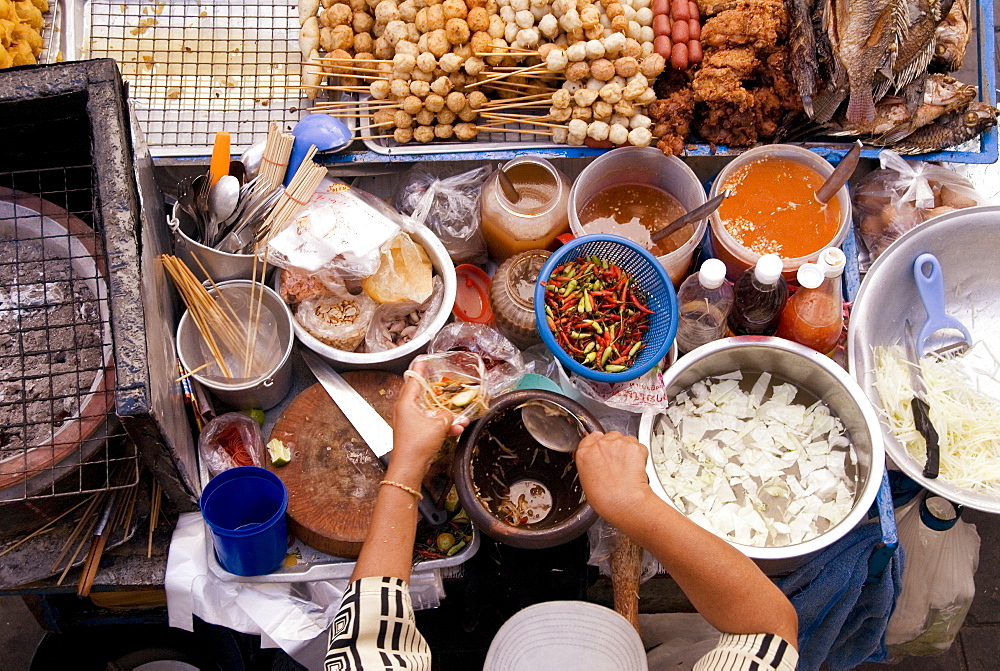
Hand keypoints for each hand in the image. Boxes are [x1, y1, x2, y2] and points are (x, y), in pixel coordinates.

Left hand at [389, 366, 465, 482]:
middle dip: (437, 392)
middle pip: (422, 394)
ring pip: (429, 411)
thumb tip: (451, 415)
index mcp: (406, 403)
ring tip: (460, 419)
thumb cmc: (417, 445)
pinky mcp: (415, 433)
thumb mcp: (438, 425)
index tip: (423, 359)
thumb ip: (447, 415)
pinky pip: (431, 424)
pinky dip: (442, 426)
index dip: (419, 368)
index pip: (413, 379)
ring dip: (445, 415)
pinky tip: (455, 430)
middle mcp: (405, 410)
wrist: (410, 468)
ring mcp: (409, 422)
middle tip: (445, 384)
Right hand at [575, 431, 652, 524]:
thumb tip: (594, 462)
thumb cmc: (606, 499)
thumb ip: (588, 465)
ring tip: (627, 467)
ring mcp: (618, 443)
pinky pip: (638, 446)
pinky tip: (636, 467)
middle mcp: (600, 444)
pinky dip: (639, 454)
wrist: (624, 503)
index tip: (603, 451)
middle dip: (614, 447)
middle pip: (608, 436)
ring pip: (624, 439)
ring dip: (626, 449)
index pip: (591, 437)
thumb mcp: (586, 482)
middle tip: (617, 463)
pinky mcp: (634, 446)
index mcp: (584, 453)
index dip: (599, 444)